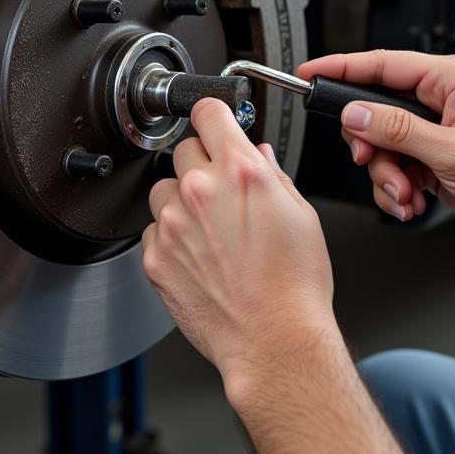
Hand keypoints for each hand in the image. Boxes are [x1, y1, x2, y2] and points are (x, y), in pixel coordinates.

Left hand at [142, 98, 335, 390]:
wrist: (274, 341)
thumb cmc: (294, 287)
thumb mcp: (301, 216)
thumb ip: (272, 176)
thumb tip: (258, 156)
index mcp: (241, 172)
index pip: (209, 112)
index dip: (213, 115)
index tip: (213, 122)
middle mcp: (202, 190)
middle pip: (184, 149)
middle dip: (202, 164)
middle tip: (221, 193)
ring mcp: (173, 223)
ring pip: (163, 188)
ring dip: (180, 200)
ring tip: (209, 231)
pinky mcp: (155, 255)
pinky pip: (152, 229)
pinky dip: (169, 236)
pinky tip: (197, 256)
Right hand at [297, 51, 454, 243]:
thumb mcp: (454, 153)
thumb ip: (399, 130)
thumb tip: (357, 113)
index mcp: (450, 80)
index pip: (380, 65)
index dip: (340, 68)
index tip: (310, 74)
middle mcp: (440, 99)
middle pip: (373, 111)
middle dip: (370, 147)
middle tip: (374, 163)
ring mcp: (436, 129)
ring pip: (380, 145)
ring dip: (385, 175)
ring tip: (407, 193)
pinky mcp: (433, 156)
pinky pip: (393, 166)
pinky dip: (396, 188)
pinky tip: (414, 201)